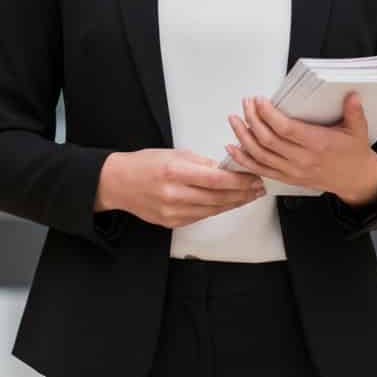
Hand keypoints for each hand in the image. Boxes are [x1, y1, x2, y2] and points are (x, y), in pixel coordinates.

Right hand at [100, 148, 265, 228]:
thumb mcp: (174, 154)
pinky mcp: (171, 222)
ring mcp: (172, 212)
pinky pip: (201, 216)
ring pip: (212, 210)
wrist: (118, 183)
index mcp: (175, 172)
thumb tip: (226, 169)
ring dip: (233, 203)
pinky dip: (216, 209)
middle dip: (242, 193)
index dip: (239, 181)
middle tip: (258, 188)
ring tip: (248, 196)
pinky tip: (227, 202)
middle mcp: (174, 194)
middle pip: (218, 198)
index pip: (216, 180)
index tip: (254, 177)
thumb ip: (201, 163)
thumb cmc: (144, 164)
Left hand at [225, 91, 376, 199]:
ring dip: (243, 137)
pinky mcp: (287, 178)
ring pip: (260, 155)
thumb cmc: (354, 153)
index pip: (286, 129)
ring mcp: (292, 171)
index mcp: (318, 144)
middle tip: (246, 103)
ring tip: (234, 119)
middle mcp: (302, 159)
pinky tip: (232, 148)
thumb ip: (354, 112)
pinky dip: (244, 159)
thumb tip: (352, 95)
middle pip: (268, 140)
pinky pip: (260, 170)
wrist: (355, 180)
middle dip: (253, 119)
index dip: (269, 115)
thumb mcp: (358, 130)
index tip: (259, 101)